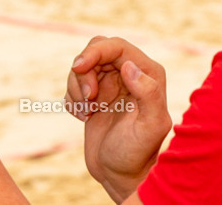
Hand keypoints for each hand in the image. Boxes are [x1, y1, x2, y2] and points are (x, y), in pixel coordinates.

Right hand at [66, 37, 171, 201]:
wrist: (120, 175)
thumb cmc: (137, 153)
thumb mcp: (149, 127)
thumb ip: (148, 94)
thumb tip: (129, 66)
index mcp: (148, 73)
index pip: (116, 46)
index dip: (94, 52)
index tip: (79, 68)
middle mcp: (131, 73)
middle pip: (96, 49)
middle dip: (84, 71)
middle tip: (87, 99)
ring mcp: (112, 82)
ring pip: (83, 65)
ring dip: (77, 87)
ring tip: (87, 112)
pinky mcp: (95, 93)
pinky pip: (74, 82)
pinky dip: (72, 98)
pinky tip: (84, 117)